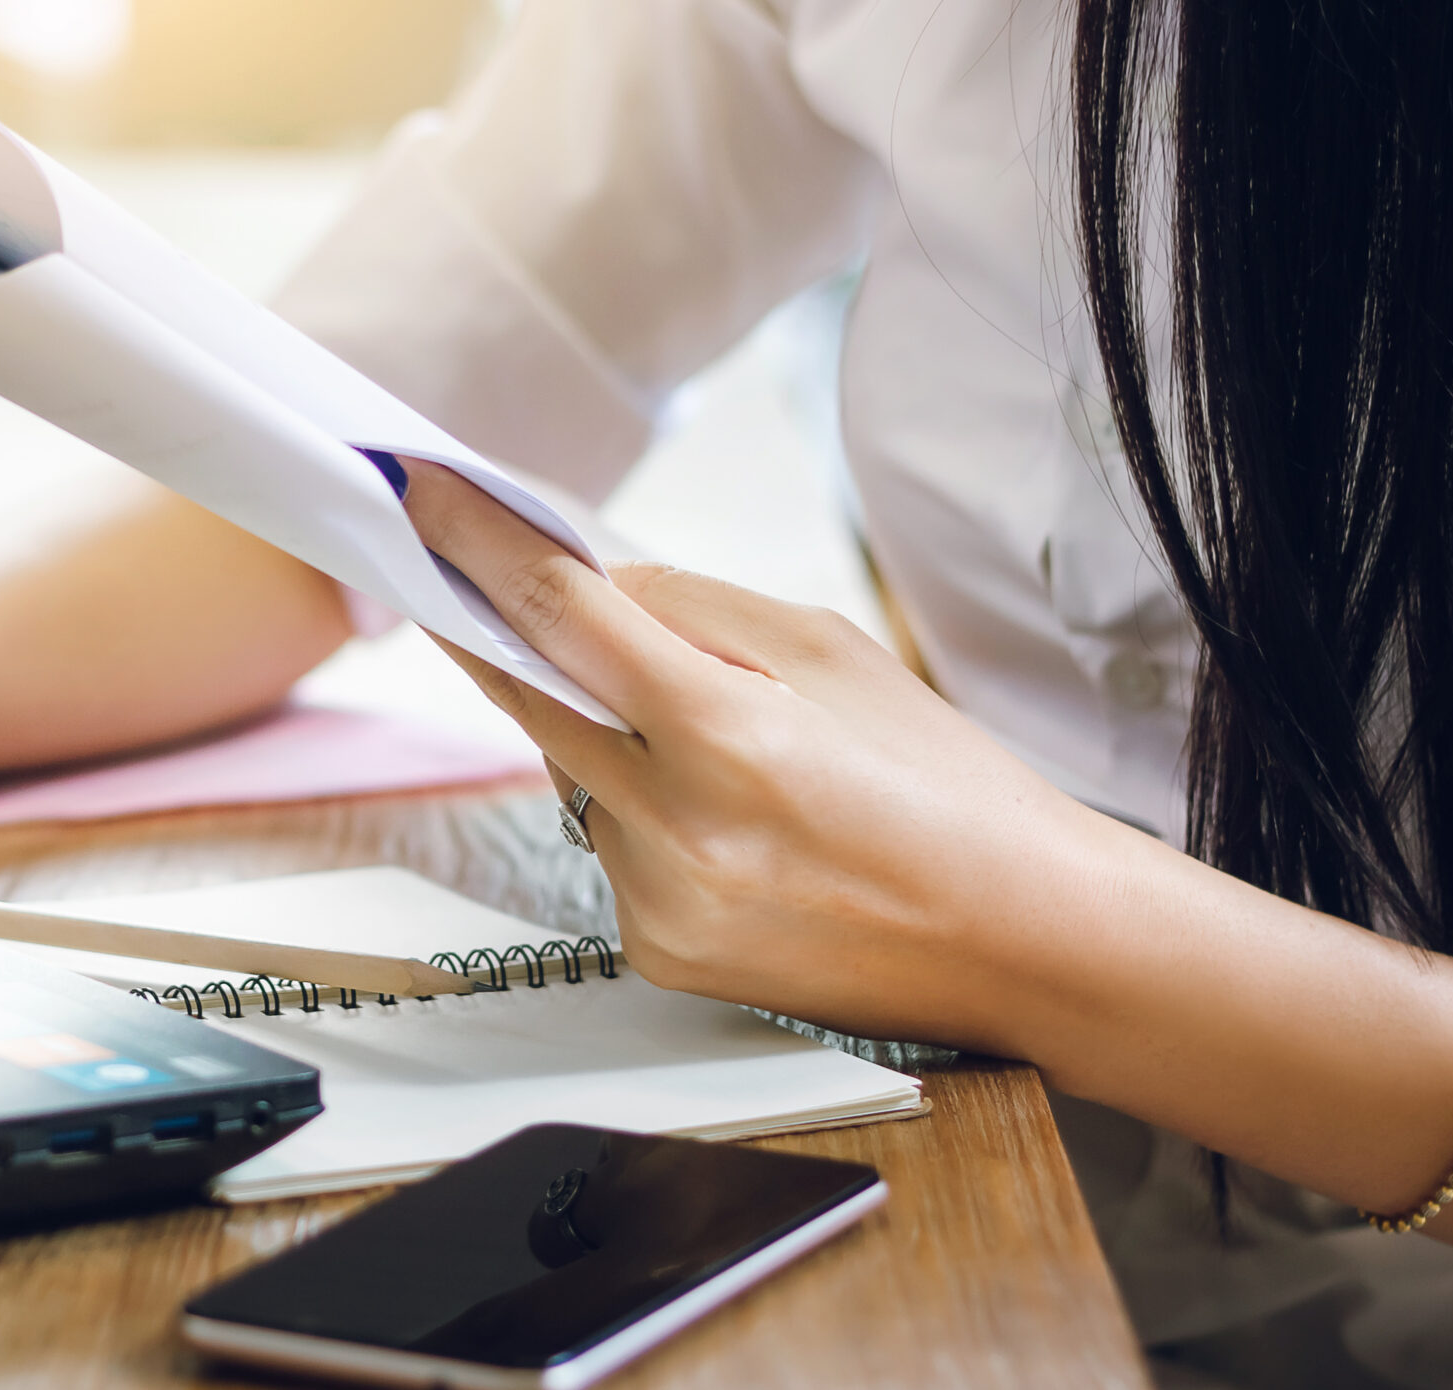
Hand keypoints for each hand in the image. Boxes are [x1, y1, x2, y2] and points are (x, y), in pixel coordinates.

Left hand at [397, 462, 1124, 1054]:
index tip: (421, 496)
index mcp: (727, 738)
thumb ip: (696, 610)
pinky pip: (607, 849)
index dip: (479, 547)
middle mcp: (676, 831)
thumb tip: (588, 583)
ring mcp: (658, 904)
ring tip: (711, 740)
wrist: (1031, 944)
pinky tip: (728, 825)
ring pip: (572, 777)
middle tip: (457, 569)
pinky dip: (637, 815)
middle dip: (498, 630)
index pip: (563, 617)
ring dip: (601, 736)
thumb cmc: (948, 787)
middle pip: (534, 698)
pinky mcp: (658, 954)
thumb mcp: (835, 654)